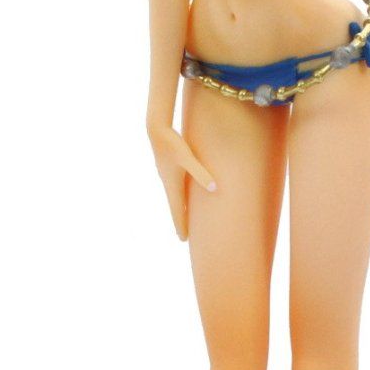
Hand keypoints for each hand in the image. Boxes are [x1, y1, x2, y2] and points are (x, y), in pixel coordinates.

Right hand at [147, 124, 215, 240]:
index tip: (183, 240)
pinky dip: (178, 197)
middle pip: (175, 207)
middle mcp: (168, 183)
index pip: (177, 211)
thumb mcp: (189, 159)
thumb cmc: (173, 144)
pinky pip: (174, 188)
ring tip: (184, 217)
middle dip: (180, 220)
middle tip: (184, 236)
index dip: (181, 225)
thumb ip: (201, 173)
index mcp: (173, 185)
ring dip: (179, 209)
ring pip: (174, 198)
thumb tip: (214, 188)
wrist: (156, 129)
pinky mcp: (167, 168)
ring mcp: (166, 176)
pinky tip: (182, 193)